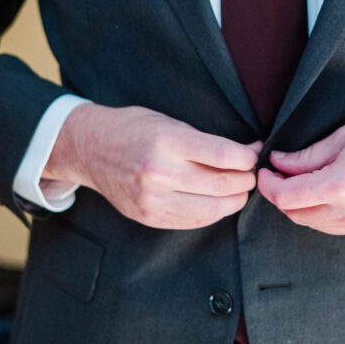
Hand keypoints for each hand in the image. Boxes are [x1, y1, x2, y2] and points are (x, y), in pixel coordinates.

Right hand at [42, 103, 262, 228]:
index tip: (254, 155)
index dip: (247, 157)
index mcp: (167, 142)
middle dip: (245, 179)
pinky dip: (212, 212)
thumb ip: (206, 140)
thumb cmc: (133, 128)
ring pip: (212, 208)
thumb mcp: (169, 122)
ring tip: (238, 189)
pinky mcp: (149, 217)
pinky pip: (193, 221)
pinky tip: (217, 201)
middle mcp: (160, 173)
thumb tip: (248, 151)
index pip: (224, 155)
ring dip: (234, 199)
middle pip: (223, 184)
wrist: (90, 149)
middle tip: (251, 173)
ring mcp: (153, 199)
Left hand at [257, 104, 344, 235]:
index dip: (268, 184)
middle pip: (295, 214)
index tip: (265, 170)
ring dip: (299, 205)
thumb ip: (308, 156)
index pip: (286, 197)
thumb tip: (279, 163)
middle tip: (278, 172)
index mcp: (341, 186)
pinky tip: (323, 191)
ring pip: (313, 224)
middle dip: (281, 195)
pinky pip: (333, 227)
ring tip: (300, 179)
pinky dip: (319, 212)